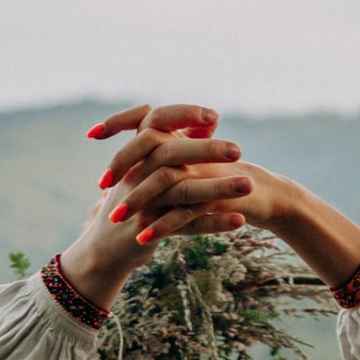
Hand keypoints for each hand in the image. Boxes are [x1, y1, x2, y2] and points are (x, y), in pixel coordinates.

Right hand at [58, 104, 239, 297]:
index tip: (214, 116)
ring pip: (182, 190)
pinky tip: (240, 221)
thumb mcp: (150, 168)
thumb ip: (178, 143)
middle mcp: (136, 172)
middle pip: (172, 153)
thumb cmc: (135, 200)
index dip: (183, 115)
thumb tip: (210, 121)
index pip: (156, 120)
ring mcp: (141, 202)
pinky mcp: (149, 229)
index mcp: (137, 152)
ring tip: (249, 185)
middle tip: (239, 150)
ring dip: (217, 188)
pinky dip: (213, 223)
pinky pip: (186, 225)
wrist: (107, 246)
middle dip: (207, 150)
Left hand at [82, 105, 359, 292]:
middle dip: (121, 166)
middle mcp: (192, 149)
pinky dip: (161, 227)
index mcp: (184, 137)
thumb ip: (162, 164)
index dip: (118, 122)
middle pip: (149, 148)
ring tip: (115, 220)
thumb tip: (129, 167)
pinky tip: (142, 239)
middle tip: (102, 186)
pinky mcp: (215, 198)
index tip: (92, 134)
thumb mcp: (192, 170)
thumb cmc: (226, 182)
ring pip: (164, 181)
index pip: (146, 120)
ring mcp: (203, 173)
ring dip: (137, 201)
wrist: (267, 195)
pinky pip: (184, 212)